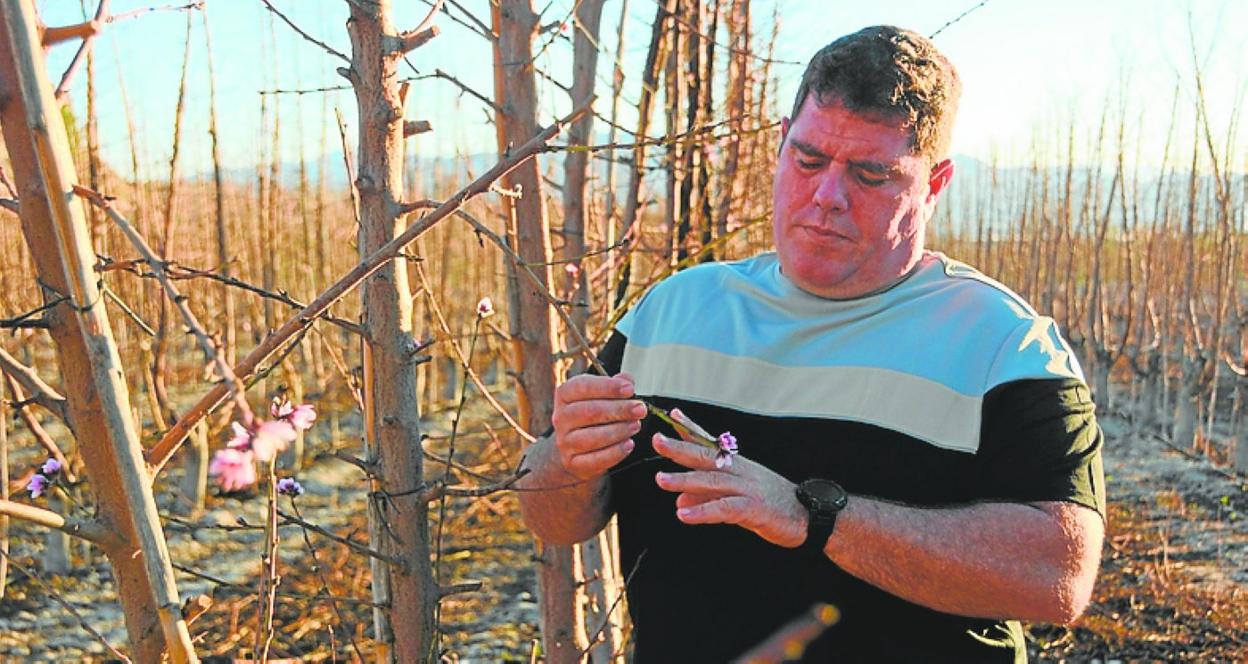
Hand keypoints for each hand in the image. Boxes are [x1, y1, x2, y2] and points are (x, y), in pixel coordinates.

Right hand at [550, 372, 646, 480]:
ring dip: (619, 430)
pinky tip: (628, 444)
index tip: (629, 389)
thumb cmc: (591, 416)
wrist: (576, 448)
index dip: (607, 387)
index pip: (582, 386)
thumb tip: (627, 380)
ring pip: (592, 437)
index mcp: (565, 395)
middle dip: (619, 409)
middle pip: (590, 412)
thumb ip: (615, 385)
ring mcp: (565, 441)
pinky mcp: (573, 462)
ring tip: (635, 425)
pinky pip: (595, 459)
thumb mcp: (600, 395)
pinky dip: (615, 452)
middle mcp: (561, 417)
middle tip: (640, 409)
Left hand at [653, 410, 808, 547]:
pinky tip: (684, 515)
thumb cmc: (773, 506)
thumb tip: (679, 501)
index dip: (691, 429)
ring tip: (661, 479)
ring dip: (684, 480)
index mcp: (738, 465)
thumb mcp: (737, 498)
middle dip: (679, 448)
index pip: (711, 444)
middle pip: (706, 457)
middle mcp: (741, 471)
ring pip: (712, 480)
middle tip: (656, 440)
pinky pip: (724, 508)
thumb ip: (708, 497)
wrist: (810, 517)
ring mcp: (748, 488)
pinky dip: (703, 511)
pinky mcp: (754, 509)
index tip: (672, 415)